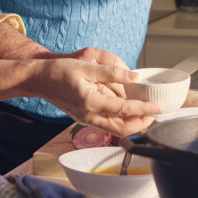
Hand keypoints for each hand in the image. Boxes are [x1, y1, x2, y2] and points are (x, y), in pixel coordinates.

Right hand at [38, 58, 160, 136]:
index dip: (145, 110)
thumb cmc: (59, 72)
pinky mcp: (84, 118)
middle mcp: (89, 116)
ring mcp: (86, 119)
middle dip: (141, 124)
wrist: (39, 80)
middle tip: (155, 115)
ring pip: (114, 130)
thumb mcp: (86, 67)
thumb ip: (112, 72)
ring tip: (145, 116)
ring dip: (132, 125)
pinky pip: (106, 125)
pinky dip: (120, 122)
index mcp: (91, 103)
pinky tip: (127, 113)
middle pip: (122, 129)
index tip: (159, 108)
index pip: (125, 110)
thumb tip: (133, 76)